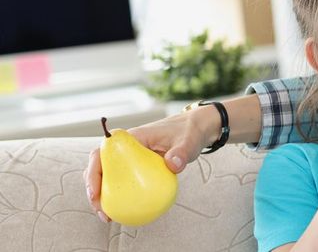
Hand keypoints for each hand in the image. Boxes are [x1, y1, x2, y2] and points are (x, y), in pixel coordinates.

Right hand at [83, 111, 212, 221]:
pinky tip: (127, 213)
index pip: (101, 154)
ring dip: (104, 196)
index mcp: (129, 139)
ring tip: (109, 218)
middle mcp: (123, 148)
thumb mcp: (187, 142)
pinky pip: (123, 182)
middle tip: (102, 212)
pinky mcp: (135, 166)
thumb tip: (173, 165)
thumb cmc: (187, 133)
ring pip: (107, 176)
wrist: (193, 130)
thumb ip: (181, 152)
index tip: (95, 193)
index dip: (92, 173)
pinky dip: (121, 197)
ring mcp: (128, 157)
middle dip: (93, 190)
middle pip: (98, 168)